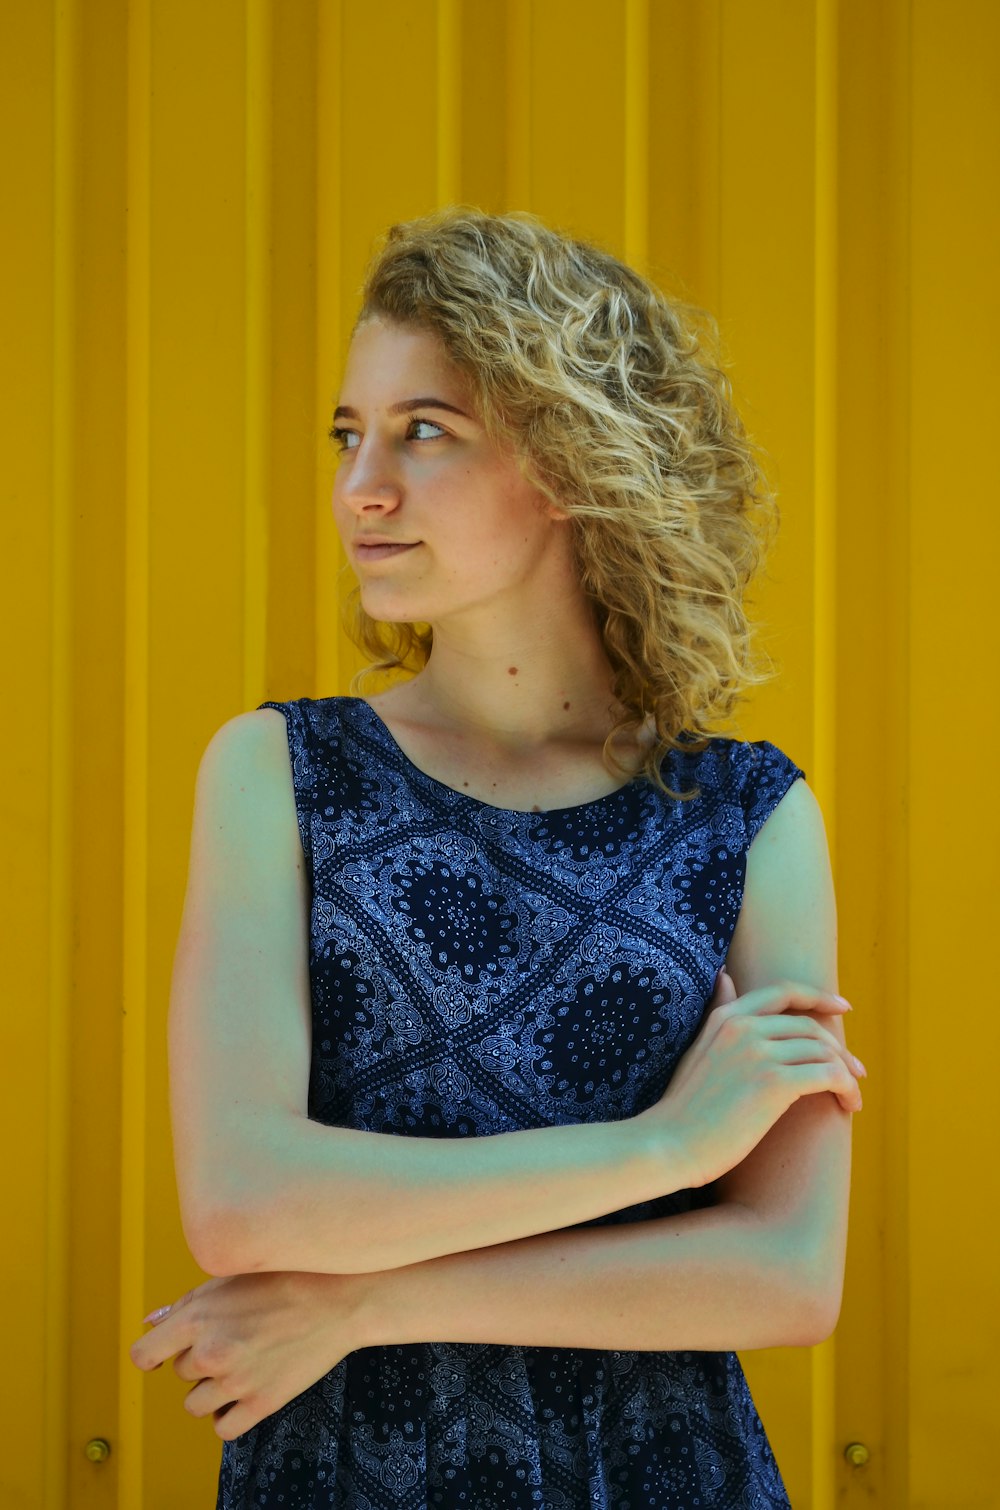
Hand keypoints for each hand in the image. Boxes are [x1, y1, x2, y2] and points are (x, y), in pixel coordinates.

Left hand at [128, 1269, 373, 1440]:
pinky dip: (228, 1415)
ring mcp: (235, 1382)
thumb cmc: (284, 1279)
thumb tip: (152, 1323)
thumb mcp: (229, 1280)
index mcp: (196, 1319)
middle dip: (198, 1359)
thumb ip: (187, 1305)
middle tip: (232, 1339)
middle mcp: (210, 1353)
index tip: (165, 1353)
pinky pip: (223, 1428)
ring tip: (239, 1365)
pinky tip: (244, 1392)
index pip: (143, 1355)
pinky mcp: (261, 1403)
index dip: (154, 1354)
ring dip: (211, 1389)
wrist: (337, 1299)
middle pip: (180, 1374)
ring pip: (196, 1404)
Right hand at [639, 967, 864, 1189]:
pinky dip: (846, 1089)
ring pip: (824, 1051)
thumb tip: (725, 977)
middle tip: (854, 1072)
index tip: (843, 1007)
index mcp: (726, 1017)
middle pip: (810, 1026)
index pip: (783, 991)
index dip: (818, 996)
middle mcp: (743, 1026)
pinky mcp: (773, 1083)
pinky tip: (848, 1105)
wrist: (670, 1143)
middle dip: (839, 1049)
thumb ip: (717, 1012)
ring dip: (846, 1073)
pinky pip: (828, 1076)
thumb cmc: (684, 1106)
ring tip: (851, 1095)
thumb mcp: (698, 1048)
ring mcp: (758, 1052)